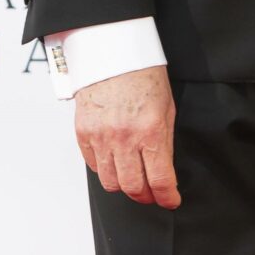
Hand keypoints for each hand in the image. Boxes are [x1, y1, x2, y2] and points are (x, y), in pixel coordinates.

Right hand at [74, 65, 179, 208]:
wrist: (113, 53)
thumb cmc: (143, 76)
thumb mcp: (166, 110)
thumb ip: (164, 143)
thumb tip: (163, 171)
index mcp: (150, 131)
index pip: (160, 179)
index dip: (167, 197)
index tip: (171, 201)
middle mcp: (124, 137)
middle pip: (133, 187)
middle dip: (146, 196)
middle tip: (152, 194)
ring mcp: (100, 136)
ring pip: (110, 182)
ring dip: (124, 187)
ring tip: (133, 182)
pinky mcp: (83, 133)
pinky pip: (93, 166)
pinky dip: (105, 170)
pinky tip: (115, 164)